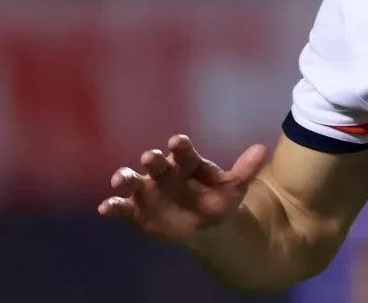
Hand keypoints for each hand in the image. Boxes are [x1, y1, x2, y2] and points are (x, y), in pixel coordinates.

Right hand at [98, 134, 267, 244]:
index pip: (183, 151)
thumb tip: (262, 149)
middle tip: (149, 157)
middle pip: (156, 163)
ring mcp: (148, 190)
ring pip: (133, 180)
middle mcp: (164, 172)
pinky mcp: (136, 209)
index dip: (180, 146)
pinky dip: (112, 206)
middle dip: (152, 159)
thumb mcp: (234, 187)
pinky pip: (122, 206)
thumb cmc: (218, 199)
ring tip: (120, 180)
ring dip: (125, 178)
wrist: (204, 225)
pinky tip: (104, 208)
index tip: (179, 142)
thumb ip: (245, 169)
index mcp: (187, 162)